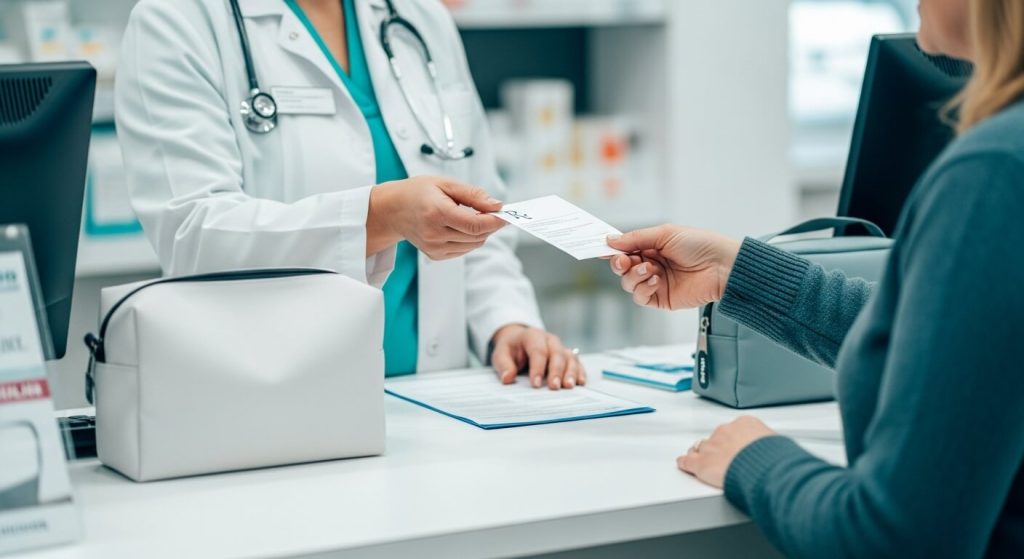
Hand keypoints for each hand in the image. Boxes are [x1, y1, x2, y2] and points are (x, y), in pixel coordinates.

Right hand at [367, 176, 506, 259]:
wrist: (392, 210)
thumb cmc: (418, 192)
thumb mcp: (445, 183)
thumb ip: (473, 194)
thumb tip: (497, 205)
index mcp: (436, 213)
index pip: (475, 225)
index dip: (495, 221)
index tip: (506, 214)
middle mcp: (434, 234)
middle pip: (477, 236)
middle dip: (491, 225)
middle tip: (494, 211)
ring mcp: (434, 248)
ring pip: (473, 245)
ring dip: (481, 232)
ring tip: (473, 216)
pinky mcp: (435, 256)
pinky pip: (464, 250)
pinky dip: (470, 239)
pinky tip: (461, 226)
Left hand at [489, 325, 585, 389]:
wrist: (519, 340)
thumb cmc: (511, 349)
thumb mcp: (501, 354)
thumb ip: (504, 365)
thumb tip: (507, 378)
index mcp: (532, 336)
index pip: (538, 351)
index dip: (537, 368)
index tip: (536, 384)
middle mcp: (549, 340)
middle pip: (557, 354)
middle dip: (556, 371)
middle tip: (555, 387)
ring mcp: (560, 347)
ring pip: (569, 357)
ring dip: (571, 372)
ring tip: (569, 386)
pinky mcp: (567, 355)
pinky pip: (576, 362)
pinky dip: (579, 372)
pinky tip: (580, 382)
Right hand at [606, 225, 741, 309]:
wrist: (722, 266)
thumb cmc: (699, 244)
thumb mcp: (665, 233)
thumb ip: (636, 238)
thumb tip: (610, 241)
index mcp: (651, 247)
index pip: (625, 249)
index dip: (613, 250)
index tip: (602, 248)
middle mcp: (651, 264)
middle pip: (622, 268)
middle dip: (619, 264)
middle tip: (623, 261)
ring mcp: (655, 282)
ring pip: (628, 284)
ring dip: (633, 276)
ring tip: (650, 270)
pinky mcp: (661, 299)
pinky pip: (640, 297)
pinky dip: (642, 289)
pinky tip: (655, 281)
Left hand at [677, 416, 775, 487]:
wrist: (764, 469)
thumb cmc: (774, 458)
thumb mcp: (778, 443)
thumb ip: (769, 443)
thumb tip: (776, 449)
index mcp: (744, 423)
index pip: (735, 429)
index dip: (733, 440)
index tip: (736, 445)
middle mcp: (725, 431)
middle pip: (717, 438)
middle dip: (718, 447)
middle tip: (724, 458)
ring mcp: (711, 446)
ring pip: (701, 448)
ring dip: (702, 453)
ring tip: (703, 460)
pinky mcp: (701, 463)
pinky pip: (688, 461)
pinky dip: (685, 463)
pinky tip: (683, 464)